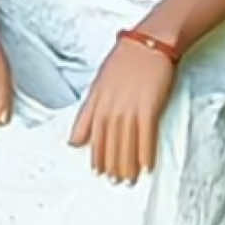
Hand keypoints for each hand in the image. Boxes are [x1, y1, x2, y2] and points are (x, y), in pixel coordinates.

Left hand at [69, 36, 175, 183]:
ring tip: (129, 181)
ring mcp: (130, 108)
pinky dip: (146, 153)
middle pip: (110, 145)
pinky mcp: (149, 107)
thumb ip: (87, 114)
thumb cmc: (124, 59)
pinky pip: (147, 136)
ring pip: (126, 145)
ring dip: (128, 166)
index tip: (99, 172)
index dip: (97, 157)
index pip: (94, 138)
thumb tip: (75, 141)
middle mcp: (111, 109)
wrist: (149, 42)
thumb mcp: (98, 84)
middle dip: (112, 166)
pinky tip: (147, 167)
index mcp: (97, 103)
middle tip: (115, 182)